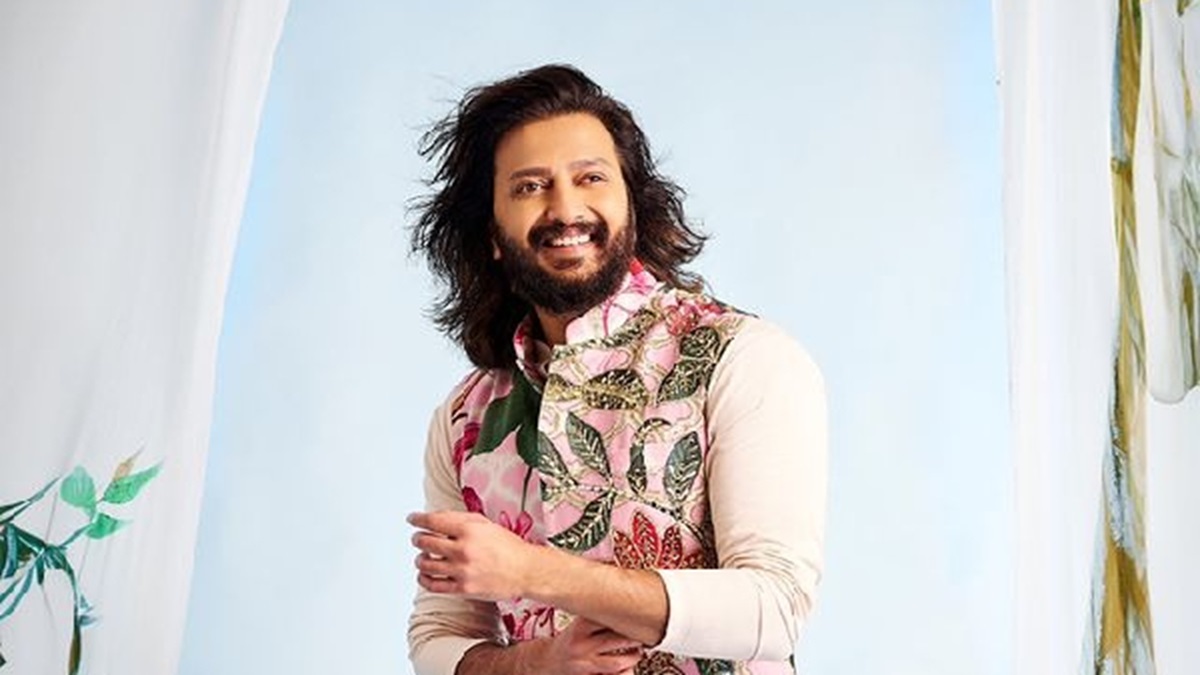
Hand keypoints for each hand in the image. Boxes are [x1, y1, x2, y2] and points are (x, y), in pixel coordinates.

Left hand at [409, 510, 538, 600]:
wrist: (526, 571)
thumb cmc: (508, 546)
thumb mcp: (485, 524)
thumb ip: (460, 519)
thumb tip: (435, 516)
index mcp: (469, 530)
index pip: (433, 521)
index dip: (417, 519)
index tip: (412, 519)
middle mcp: (464, 550)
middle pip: (425, 542)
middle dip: (417, 538)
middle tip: (417, 538)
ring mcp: (462, 571)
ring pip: (426, 564)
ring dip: (419, 559)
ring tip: (422, 556)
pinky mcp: (463, 589)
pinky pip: (433, 585)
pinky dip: (424, 579)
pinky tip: (424, 575)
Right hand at [535, 617, 643, 673]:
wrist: (547, 661)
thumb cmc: (569, 640)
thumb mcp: (578, 623)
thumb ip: (597, 615)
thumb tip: (622, 601)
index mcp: (579, 627)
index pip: (605, 618)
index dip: (625, 616)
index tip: (638, 613)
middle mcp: (581, 645)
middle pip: (615, 639)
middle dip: (634, 637)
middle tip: (645, 634)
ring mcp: (584, 663)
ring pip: (617, 662)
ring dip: (632, 657)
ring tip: (638, 652)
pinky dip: (624, 672)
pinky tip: (628, 668)